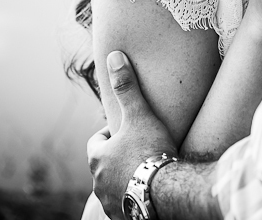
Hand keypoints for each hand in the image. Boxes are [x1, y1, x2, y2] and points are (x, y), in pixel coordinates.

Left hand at [87, 51, 177, 218]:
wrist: (165, 191)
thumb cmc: (150, 150)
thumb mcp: (138, 114)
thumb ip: (126, 86)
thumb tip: (114, 57)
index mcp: (97, 157)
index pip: (96, 142)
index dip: (111, 134)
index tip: (127, 131)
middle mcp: (98, 182)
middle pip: (104, 165)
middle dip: (118, 157)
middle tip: (139, 149)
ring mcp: (109, 202)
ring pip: (113, 186)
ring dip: (124, 178)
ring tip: (145, 170)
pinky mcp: (123, 217)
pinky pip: (124, 205)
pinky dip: (133, 197)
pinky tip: (148, 190)